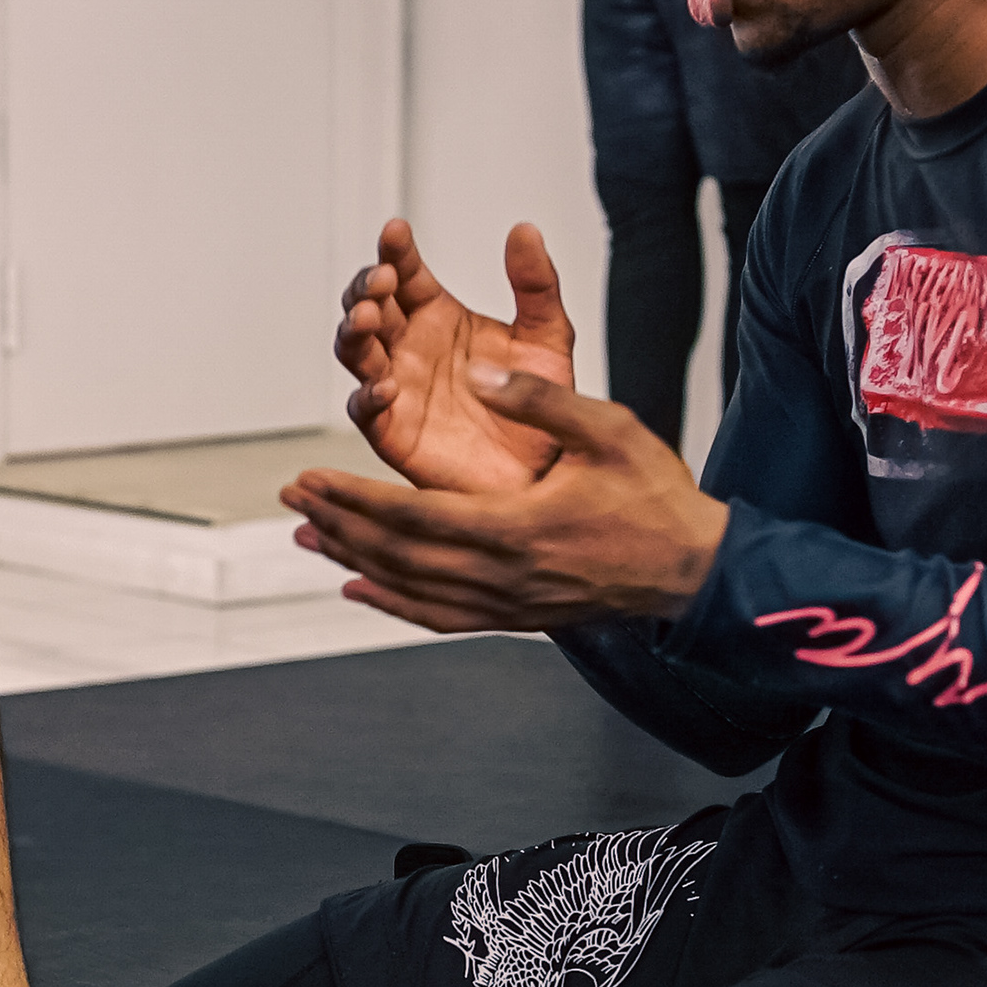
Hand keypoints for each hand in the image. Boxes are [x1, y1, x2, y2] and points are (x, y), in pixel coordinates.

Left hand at [286, 366, 728, 630]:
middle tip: (291, 502)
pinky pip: (441, 617)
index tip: (310, 478)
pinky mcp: (518, 616)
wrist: (696, 569)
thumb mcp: (607, 429)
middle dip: (337, 525)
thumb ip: (540, 399)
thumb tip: (477, 369)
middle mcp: (502, 575)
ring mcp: (508, 603)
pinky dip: (394, 605)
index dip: (352, 498)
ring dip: (354, 562)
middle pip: (397, 555)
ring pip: (411, 588)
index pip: (409, 515)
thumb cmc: (657, 497)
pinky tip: (361, 590)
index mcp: (515, 527)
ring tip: (309, 538)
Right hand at [329, 219, 578, 494]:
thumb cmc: (540, 407)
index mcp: (438, 317)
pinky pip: (366, 411)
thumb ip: (536, 285)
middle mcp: (410, 348)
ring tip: (367, 317)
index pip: (406, 274)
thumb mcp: (548, 336)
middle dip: (366, 289)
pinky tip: (387, 384)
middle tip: (383, 278)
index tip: (397, 231)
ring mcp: (398, 388)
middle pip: (369, 307)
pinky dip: (369, 396)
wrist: (548, 474)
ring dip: (354, 332)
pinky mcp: (394, 432)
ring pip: (356, 352)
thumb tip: (524, 231)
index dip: (396, 252)